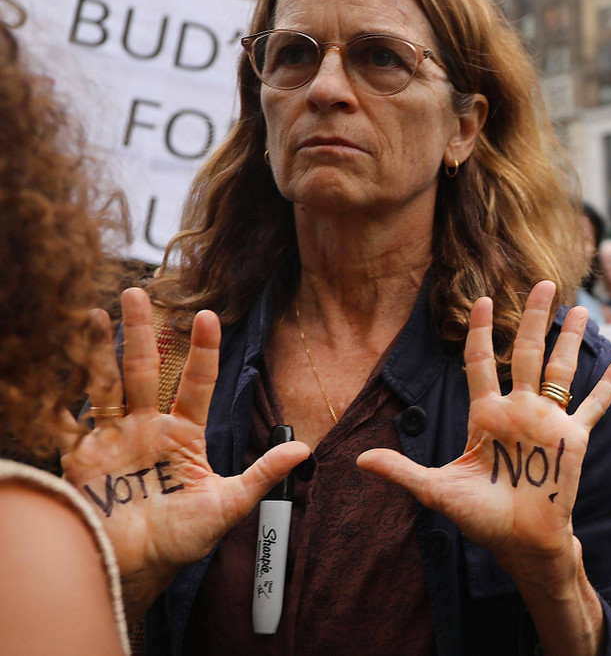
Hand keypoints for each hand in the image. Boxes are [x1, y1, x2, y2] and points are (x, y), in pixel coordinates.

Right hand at [60, 289, 309, 604]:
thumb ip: (263, 474)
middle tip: (138, 292)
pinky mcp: (81, 458)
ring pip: (105, 384)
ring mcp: (112, 439)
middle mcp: (146, 428)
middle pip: (144, 371)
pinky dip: (58, 398)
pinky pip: (65, 423)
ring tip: (92, 313)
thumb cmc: (183, 538)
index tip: (208, 316)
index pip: (196, 383)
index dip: (202, 351)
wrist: (139, 569)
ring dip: (98, 350)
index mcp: (183, 434)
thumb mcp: (229, 505)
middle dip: (142, 332)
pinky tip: (54, 367)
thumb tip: (304, 449)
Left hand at [356, 281, 610, 578]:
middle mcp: (518, 410)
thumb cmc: (481, 518)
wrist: (519, 542)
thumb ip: (403, 471)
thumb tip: (358, 461)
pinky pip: (593, 407)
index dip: (482, 331)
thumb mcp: (437, 490)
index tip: (484, 300)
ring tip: (579, 309)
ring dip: (570, 340)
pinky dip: (608, 388)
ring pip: (561, 371)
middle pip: (527, 352)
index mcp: (486, 415)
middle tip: (544, 283)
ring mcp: (547, 422)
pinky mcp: (572, 438)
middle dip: (535, 318)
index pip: (481, 362)